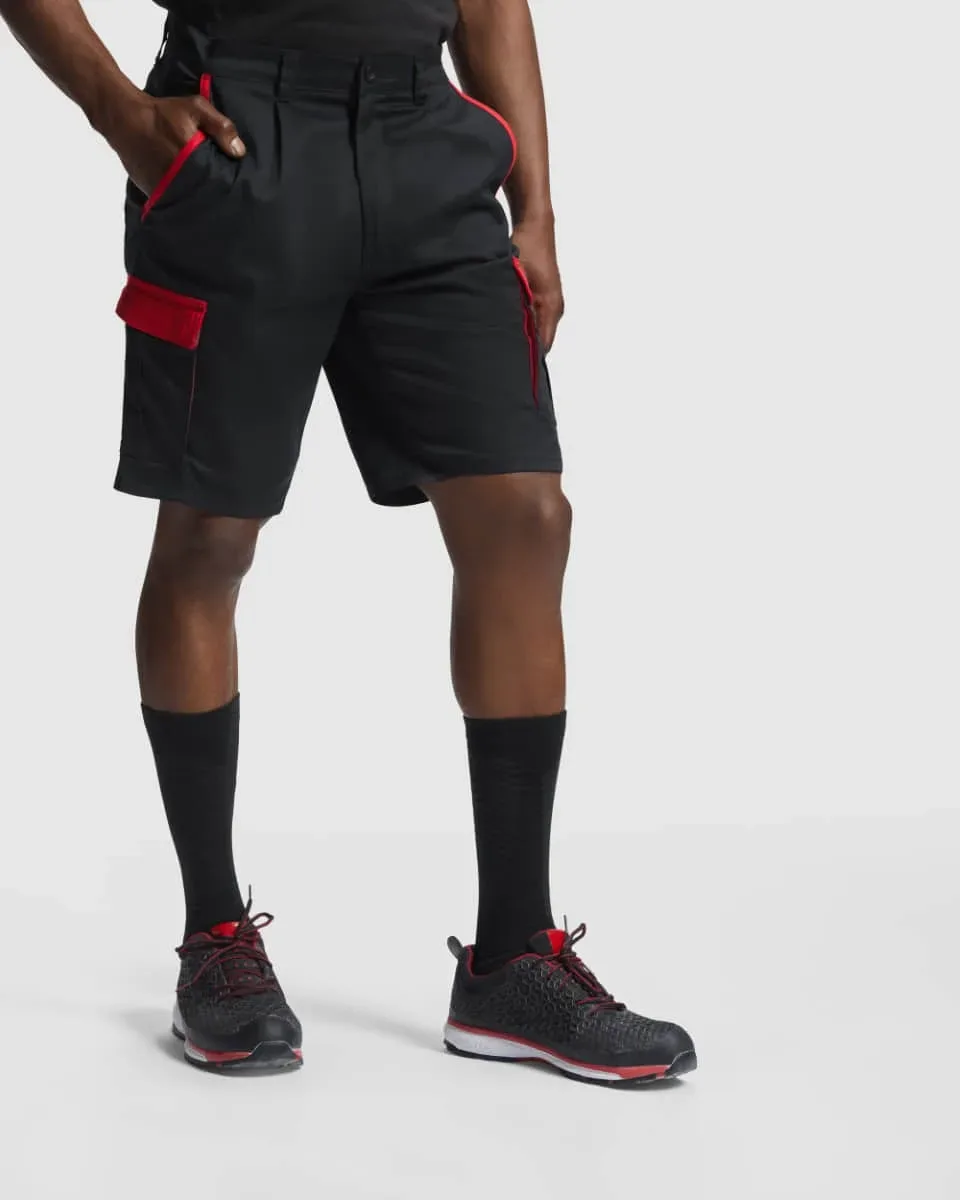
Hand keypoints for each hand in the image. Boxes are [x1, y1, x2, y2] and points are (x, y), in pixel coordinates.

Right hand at [104, 89, 245, 196]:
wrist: (125, 119)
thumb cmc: (162, 113)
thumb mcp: (195, 108)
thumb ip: (221, 126)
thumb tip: (239, 152)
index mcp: (192, 160)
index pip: (217, 184)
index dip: (227, 188)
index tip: (235, 190)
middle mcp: (178, 178)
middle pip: (204, 197)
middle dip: (214, 197)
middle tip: (227, 201)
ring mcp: (165, 188)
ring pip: (189, 202)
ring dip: (198, 201)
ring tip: (209, 200)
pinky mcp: (154, 193)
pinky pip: (173, 202)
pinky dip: (182, 200)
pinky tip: (189, 195)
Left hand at [511, 218, 563, 351]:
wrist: (535, 226)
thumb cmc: (527, 247)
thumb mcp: (516, 276)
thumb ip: (514, 303)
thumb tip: (505, 327)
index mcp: (551, 306)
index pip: (543, 344)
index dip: (529, 359)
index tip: (512, 368)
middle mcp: (555, 308)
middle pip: (541, 340)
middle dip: (524, 351)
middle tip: (502, 360)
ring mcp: (551, 303)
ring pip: (538, 330)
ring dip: (524, 337)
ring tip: (503, 346)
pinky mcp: (544, 297)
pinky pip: (536, 320)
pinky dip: (525, 325)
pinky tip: (509, 327)